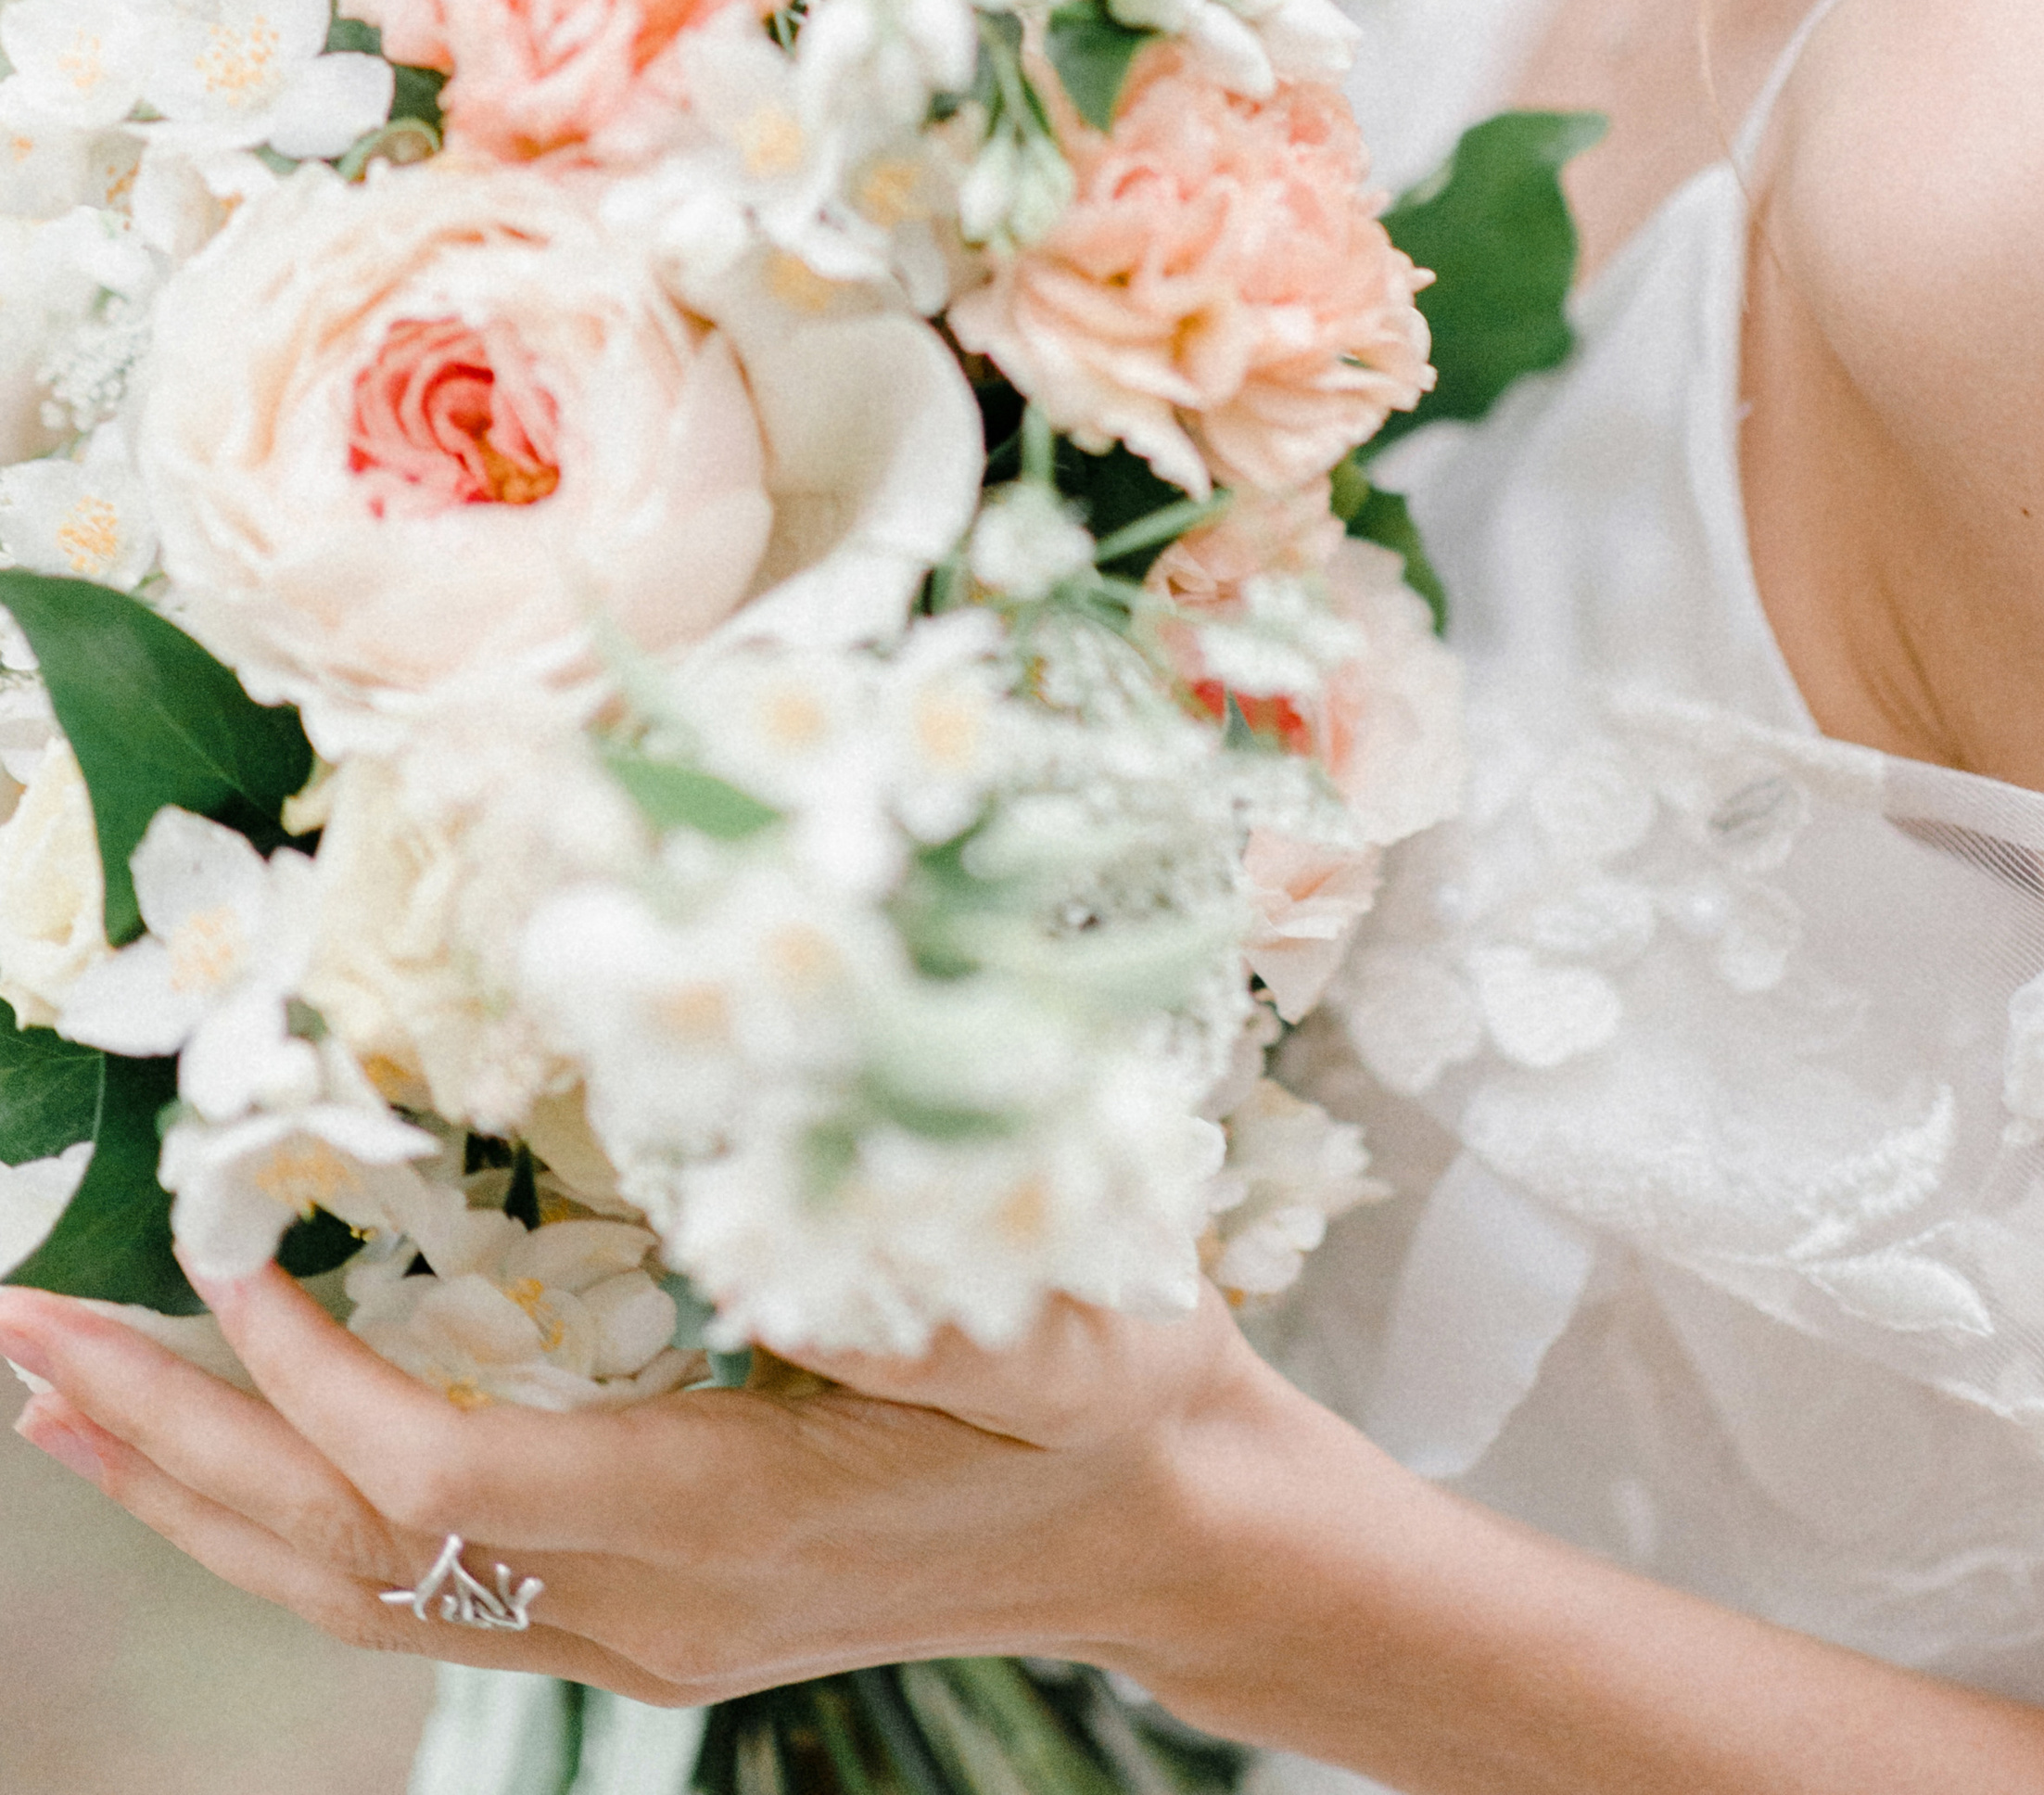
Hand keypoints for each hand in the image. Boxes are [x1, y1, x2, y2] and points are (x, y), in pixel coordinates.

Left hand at [0, 1262, 1290, 1707]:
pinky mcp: (636, 1613)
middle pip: (342, 1552)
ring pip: (350, 1592)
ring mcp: (630, 1631)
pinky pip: (410, 1588)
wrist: (1165, 1536)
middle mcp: (641, 1606)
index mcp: (716, 1518)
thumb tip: (764, 1178)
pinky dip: (283, 1518)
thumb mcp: (1051, 1320)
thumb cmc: (1111, 1398)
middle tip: (33, 1335)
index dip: (311, 1377)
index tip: (232, 1244)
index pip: (440, 1476)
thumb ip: (919, 1277)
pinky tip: (227, 1459)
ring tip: (62, 1399)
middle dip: (172, 1445)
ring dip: (191, 1494)